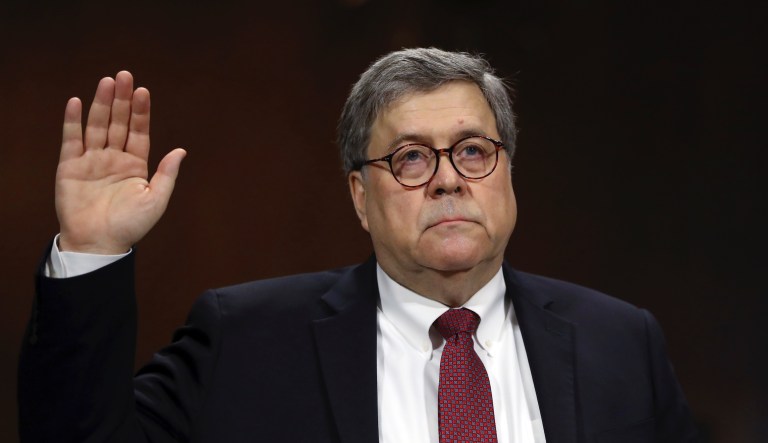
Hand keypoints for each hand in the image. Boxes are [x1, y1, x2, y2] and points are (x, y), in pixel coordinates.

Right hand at [56, 71, 185, 253]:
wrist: (99, 244)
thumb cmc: (130, 226)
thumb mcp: (155, 199)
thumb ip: (167, 174)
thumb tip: (181, 151)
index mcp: (135, 165)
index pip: (139, 132)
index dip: (140, 112)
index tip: (143, 92)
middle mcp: (114, 159)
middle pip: (118, 123)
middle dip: (122, 100)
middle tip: (124, 75)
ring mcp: (92, 161)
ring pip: (97, 126)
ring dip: (101, 104)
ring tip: (106, 82)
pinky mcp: (70, 167)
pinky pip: (72, 140)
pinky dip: (73, 121)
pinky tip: (77, 103)